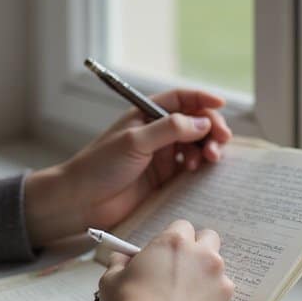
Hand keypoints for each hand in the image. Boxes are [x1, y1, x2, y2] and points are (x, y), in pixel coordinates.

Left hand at [23, 89, 231, 246]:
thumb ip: (170, 129)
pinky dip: (199, 167)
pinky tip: (197, 170)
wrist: (81, 201)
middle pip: (194, 122)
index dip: (201, 99)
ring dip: (207, 148)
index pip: (180, 99)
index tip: (221, 104)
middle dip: (211, 127)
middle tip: (221, 140)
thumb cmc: (100, 165)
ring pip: (195, 145)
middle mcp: (156, 132)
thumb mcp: (135, 141)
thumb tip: (202, 122)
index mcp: (146, 114)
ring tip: (208, 158)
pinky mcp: (163, 179)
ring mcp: (161, 156)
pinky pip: (190, 168)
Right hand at [91, 219, 234, 300]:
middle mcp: (203, 258)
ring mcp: (220, 284)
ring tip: (185, 299)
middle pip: (210, 240)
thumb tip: (121, 261)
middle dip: (199, 249)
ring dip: (206, 280)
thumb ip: (120, 263)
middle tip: (183, 267)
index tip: (166, 253)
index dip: (173, 240)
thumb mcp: (112, 279)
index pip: (182, 227)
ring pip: (218, 273)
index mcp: (175, 243)